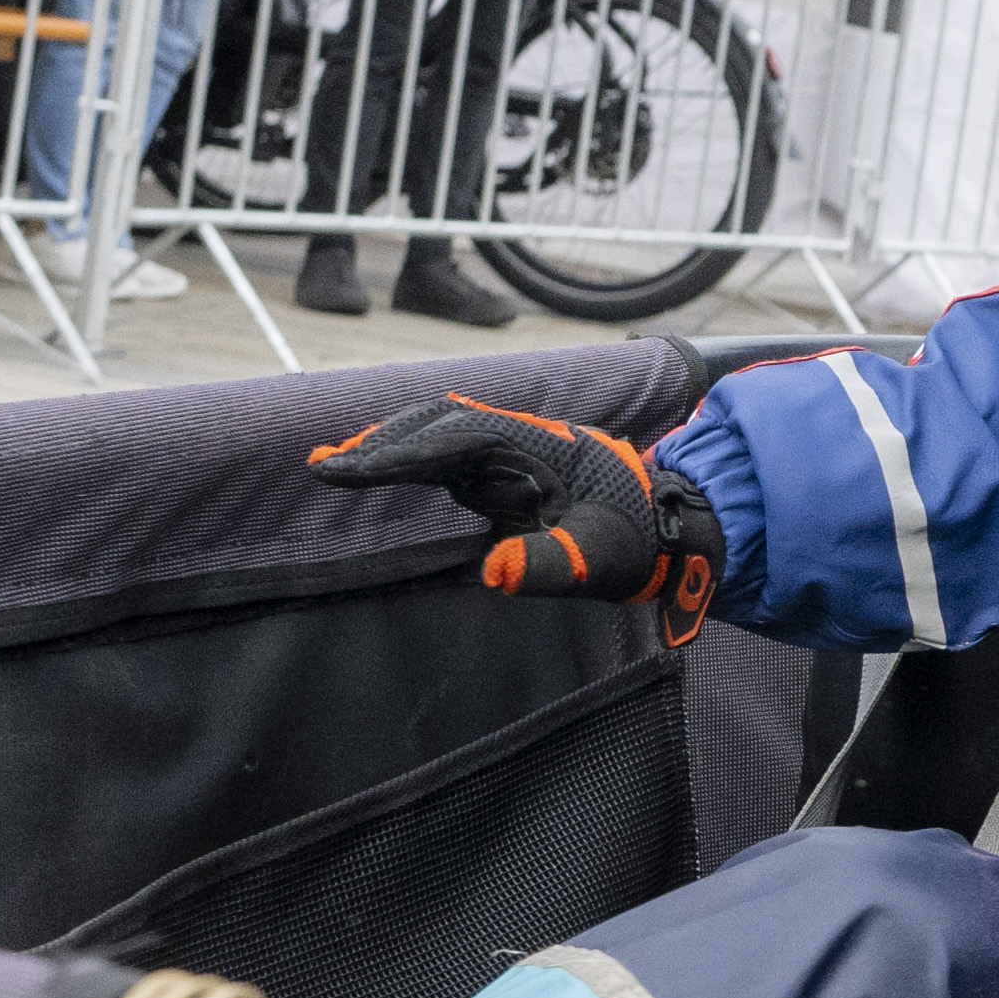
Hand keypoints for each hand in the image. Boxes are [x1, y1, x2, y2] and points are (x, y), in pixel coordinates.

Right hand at [306, 391, 720, 618]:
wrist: (672, 526)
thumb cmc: (637, 542)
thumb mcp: (600, 561)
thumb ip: (549, 567)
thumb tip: (491, 575)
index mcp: (542, 446)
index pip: (456, 437)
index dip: (400, 453)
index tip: (349, 467)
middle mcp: (522, 437)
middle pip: (440, 422)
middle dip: (383, 443)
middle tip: (326, 467)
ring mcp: (514, 450)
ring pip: (441, 432)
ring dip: (391, 446)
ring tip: (337, 467)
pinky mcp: (509, 468)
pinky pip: (450, 454)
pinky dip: (411, 460)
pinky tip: (381, 472)